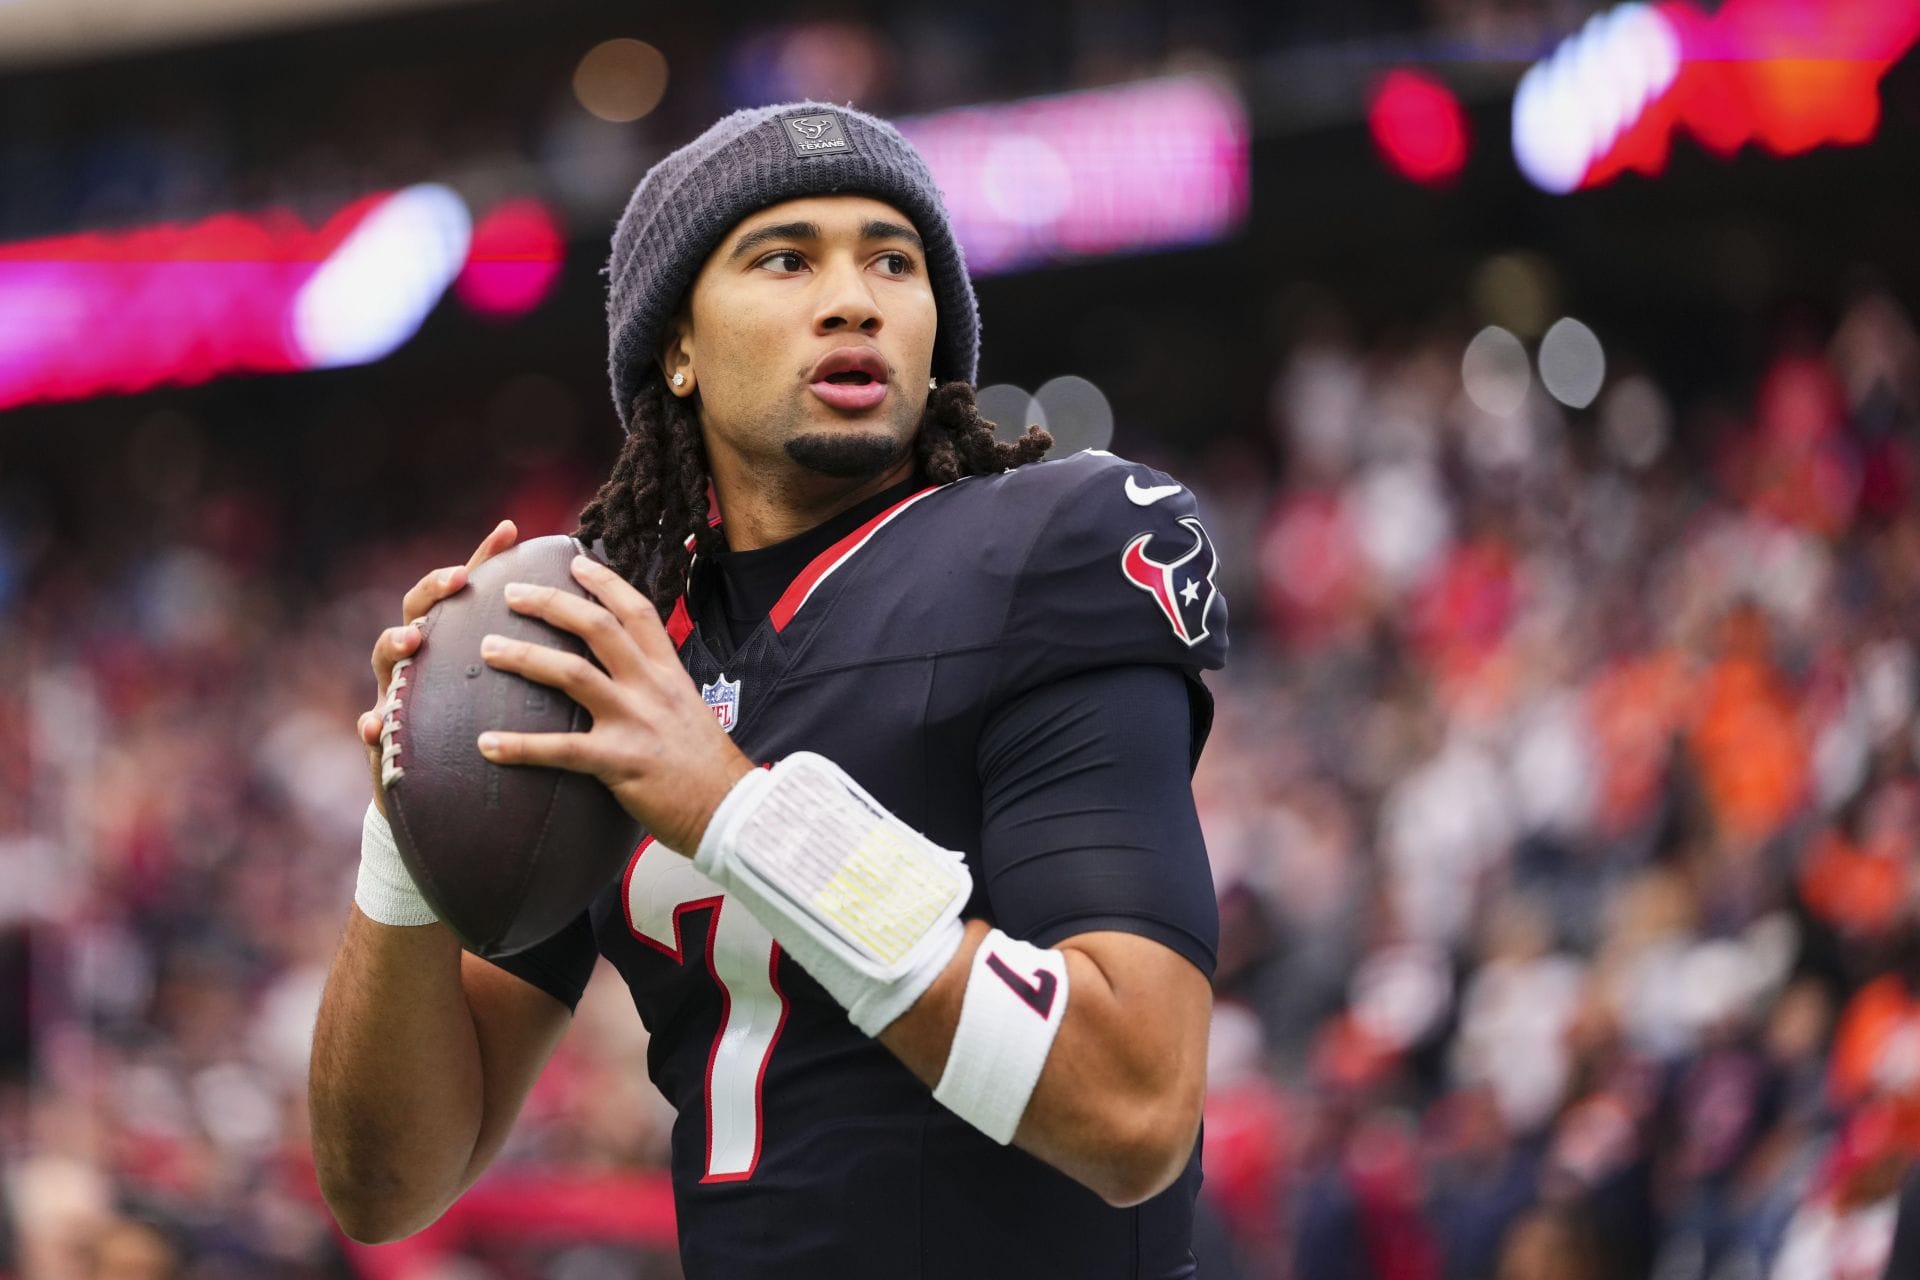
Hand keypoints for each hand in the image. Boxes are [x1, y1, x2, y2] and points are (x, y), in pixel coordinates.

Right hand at [358, 520, 519, 818]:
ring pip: (386, 664)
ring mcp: (399, 700)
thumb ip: (543, 660)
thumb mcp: (522, 699)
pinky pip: (372, 731)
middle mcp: (425, 666)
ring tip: (412, 640)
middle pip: (419, 612)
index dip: (486, 559)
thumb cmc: (495, 741)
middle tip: (457, 580)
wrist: (459, 810)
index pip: (472, 595)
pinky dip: (370, 726)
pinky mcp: (386, 744)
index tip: (510, 530)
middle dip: (432, 591)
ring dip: (393, 644)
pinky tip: (371, 725)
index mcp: (459, 648)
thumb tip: (589, 611)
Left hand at [472, 554, 753, 852]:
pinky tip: (486, 745)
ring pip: (573, 674)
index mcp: (669, 672)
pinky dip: (520, 746)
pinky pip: (562, 749)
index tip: (575, 561)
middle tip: (512, 593)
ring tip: (487, 650)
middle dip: (552, 604)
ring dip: (525, 657)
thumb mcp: (686, 710)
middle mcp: (652, 687)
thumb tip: (625, 680)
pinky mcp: (619, 761)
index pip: (637, 611)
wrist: (731, 808)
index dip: (606, 582)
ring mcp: (635, 721)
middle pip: (598, 628)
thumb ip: (656, 690)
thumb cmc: (706, 766)